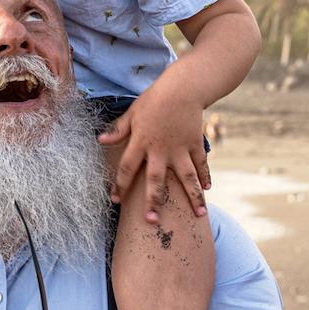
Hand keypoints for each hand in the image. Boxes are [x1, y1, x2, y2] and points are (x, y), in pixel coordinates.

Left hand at [97, 81, 208, 220]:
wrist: (182, 87)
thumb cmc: (154, 99)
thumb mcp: (132, 113)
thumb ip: (118, 130)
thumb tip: (100, 140)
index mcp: (140, 142)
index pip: (126, 168)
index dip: (119, 185)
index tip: (115, 201)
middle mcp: (160, 149)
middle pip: (155, 180)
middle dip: (153, 202)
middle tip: (152, 221)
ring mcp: (180, 148)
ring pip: (186, 177)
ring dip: (193, 196)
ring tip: (200, 214)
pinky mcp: (195, 144)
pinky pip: (201, 164)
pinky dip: (206, 176)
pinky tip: (208, 189)